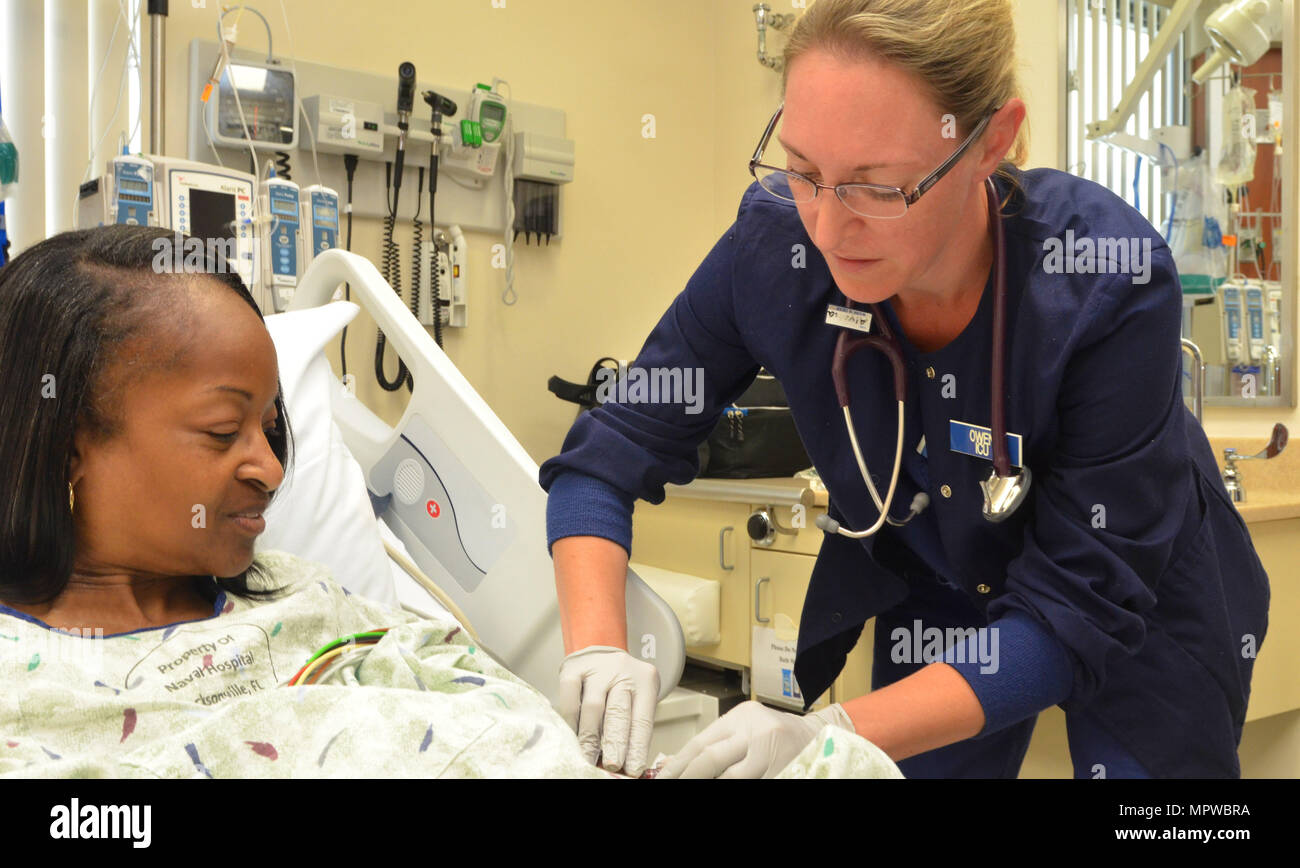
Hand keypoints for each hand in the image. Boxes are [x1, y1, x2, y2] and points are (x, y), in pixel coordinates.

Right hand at [557, 645, 658, 775]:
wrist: (600, 652)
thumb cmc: (621, 684)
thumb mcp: (636, 699)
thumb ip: (631, 727)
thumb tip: (624, 765)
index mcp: (645, 681)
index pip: (642, 720)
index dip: (637, 748)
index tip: (633, 770)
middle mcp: (622, 671)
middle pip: (618, 712)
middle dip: (615, 743)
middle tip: (612, 765)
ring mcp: (597, 669)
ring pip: (593, 707)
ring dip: (590, 737)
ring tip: (589, 758)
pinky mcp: (573, 669)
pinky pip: (570, 700)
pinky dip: (571, 722)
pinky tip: (573, 737)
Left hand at [657, 700, 854, 778]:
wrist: (821, 738)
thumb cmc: (777, 736)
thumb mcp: (748, 730)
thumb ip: (721, 744)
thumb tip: (681, 765)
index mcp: (742, 717)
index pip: (701, 742)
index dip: (678, 763)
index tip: (661, 778)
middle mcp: (755, 731)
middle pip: (711, 758)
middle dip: (687, 776)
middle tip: (669, 785)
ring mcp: (770, 752)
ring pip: (730, 777)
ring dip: (710, 783)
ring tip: (692, 787)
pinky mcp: (781, 770)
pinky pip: (750, 782)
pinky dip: (732, 785)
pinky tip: (723, 786)